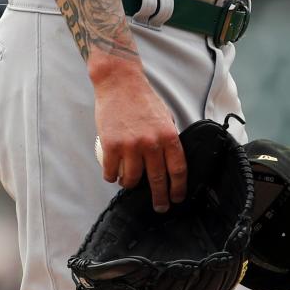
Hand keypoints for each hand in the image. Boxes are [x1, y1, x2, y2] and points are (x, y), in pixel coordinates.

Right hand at [91, 59, 186, 212]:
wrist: (120, 82)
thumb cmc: (142, 98)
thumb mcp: (164, 116)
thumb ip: (167, 138)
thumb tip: (169, 161)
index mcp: (168, 135)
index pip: (177, 169)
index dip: (178, 188)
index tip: (177, 198)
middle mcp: (151, 143)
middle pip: (157, 180)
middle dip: (159, 198)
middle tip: (160, 207)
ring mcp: (130, 145)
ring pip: (131, 179)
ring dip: (130, 184)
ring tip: (128, 182)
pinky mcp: (111, 145)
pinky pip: (112, 172)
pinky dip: (112, 177)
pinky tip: (114, 174)